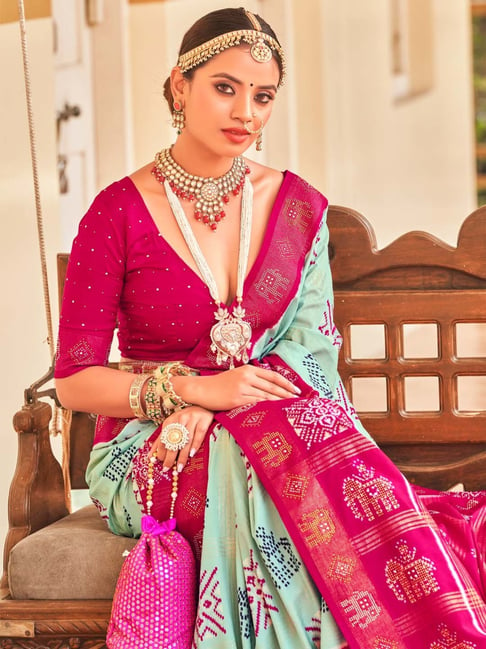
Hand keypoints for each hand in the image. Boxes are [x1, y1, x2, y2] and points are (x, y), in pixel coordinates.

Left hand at [150, 405, 212, 472]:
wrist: (204, 405)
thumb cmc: (186, 418)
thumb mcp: (172, 426)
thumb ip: (162, 440)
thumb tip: (150, 455)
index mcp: (170, 421)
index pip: (163, 439)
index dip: (161, 452)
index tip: (160, 464)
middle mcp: (180, 419)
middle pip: (173, 441)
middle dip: (169, 457)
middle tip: (167, 468)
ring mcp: (192, 419)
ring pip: (186, 440)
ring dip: (182, 455)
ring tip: (179, 467)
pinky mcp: (203, 420)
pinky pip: (199, 435)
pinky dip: (195, 445)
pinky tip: (192, 454)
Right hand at [177, 364, 300, 410]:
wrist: (202, 390)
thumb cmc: (220, 385)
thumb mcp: (237, 376)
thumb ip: (253, 378)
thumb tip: (271, 386)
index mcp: (248, 369)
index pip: (273, 376)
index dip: (287, 383)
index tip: (297, 391)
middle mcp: (247, 376)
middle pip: (273, 386)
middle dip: (288, 395)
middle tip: (299, 402)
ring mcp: (242, 388)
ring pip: (267, 396)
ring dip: (280, 403)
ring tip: (291, 409)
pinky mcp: (237, 399)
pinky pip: (256, 404)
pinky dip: (267, 408)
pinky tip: (275, 413)